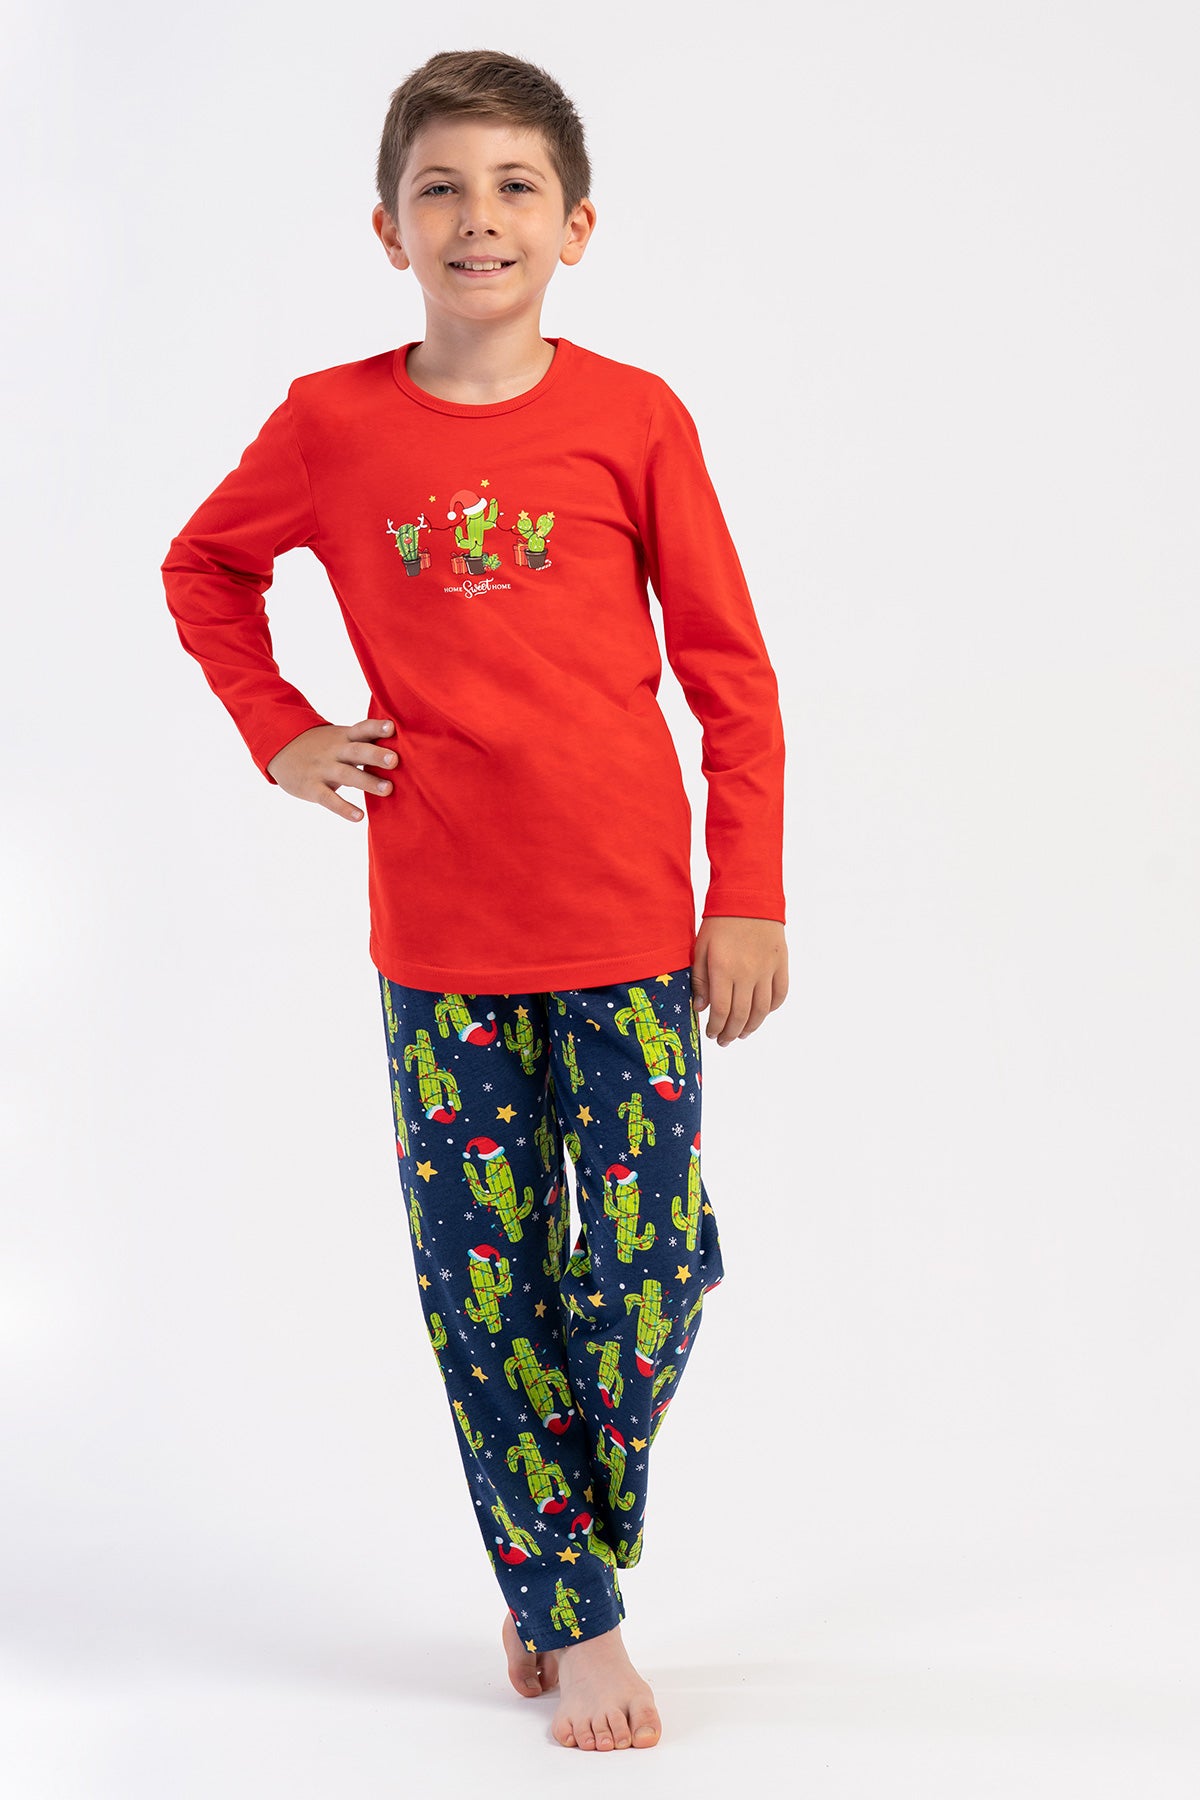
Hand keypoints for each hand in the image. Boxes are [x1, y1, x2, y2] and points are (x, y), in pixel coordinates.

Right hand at [267, 717, 397, 820]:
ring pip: (347, 774)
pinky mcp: (312, 787)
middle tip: (395, 760)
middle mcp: (334, 751)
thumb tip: (399, 750)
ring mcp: (322, 768)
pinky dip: (344, 807)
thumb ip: (364, 744)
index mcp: (344, 737)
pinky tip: (359, 816)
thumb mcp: (339, 738)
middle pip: (357, 750)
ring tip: (388, 790)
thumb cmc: (321, 746)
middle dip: (375, 755)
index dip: (376, 728)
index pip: (362, 729)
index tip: (392, 728)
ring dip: (367, 781)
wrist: (280, 748)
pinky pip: (329, 798)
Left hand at [691, 916, 787, 1045]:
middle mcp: (747, 972)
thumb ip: (700, 980)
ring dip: (751, 1026)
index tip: (710, 1034)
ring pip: (762, 1009)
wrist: (749, 898)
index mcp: (724, 969)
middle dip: (730, 1032)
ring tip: (741, 1033)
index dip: (715, 1027)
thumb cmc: (719, 923)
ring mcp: (767, 969)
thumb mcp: (701, 948)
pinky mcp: (781, 964)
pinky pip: (780, 994)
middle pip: (741, 1014)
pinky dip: (771, 1008)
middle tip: (723, 1040)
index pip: (721, 1010)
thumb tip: (701, 1008)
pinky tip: (761, 1013)